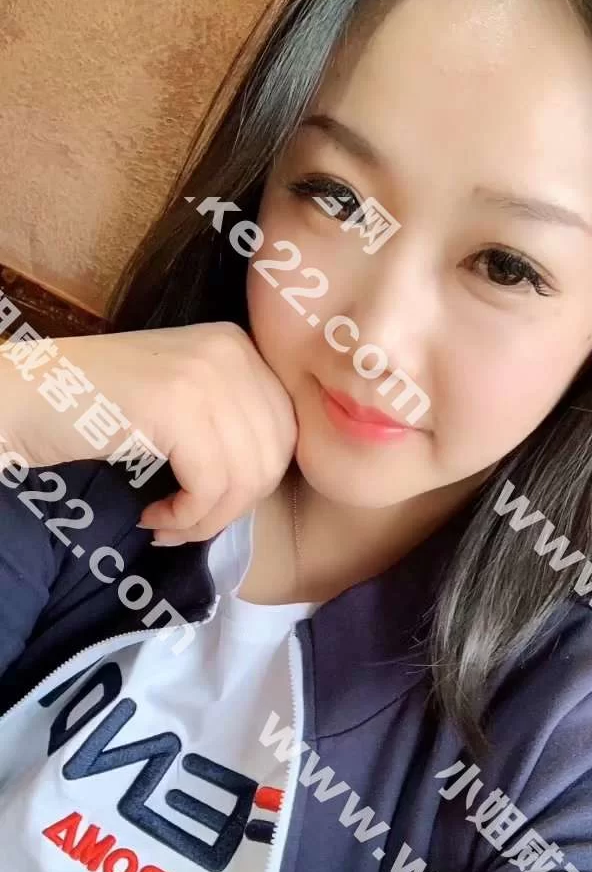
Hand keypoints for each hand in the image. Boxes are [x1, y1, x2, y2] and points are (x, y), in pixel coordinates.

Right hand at [9, 321, 297, 544]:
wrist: (25, 396)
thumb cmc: (95, 407)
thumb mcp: (181, 399)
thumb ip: (230, 423)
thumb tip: (269, 481)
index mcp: (239, 346)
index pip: (286, 431)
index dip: (254, 484)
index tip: (210, 505)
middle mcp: (231, 351)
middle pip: (272, 456)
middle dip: (234, 508)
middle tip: (187, 523)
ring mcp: (206, 375)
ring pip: (245, 478)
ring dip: (206, 520)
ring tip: (167, 525)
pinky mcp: (177, 406)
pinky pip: (210, 487)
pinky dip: (186, 517)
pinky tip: (153, 518)